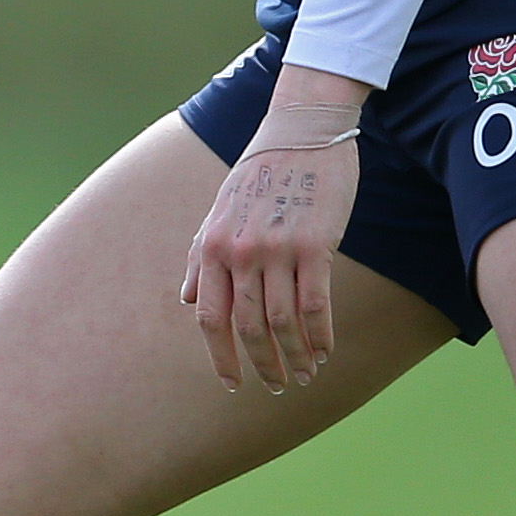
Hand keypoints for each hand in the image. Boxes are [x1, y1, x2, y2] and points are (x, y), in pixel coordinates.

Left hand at [178, 66, 368, 394]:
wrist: (302, 129)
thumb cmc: (262, 171)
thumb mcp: (220, 210)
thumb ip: (203, 255)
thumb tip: (189, 299)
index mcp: (212, 245)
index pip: (210, 317)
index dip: (220, 356)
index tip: (231, 383)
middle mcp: (239, 251)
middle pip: (246, 327)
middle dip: (261, 364)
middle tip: (275, 386)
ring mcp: (276, 248)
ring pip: (282, 322)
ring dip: (294, 356)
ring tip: (304, 374)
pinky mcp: (315, 244)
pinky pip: (315, 304)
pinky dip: (320, 334)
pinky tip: (325, 350)